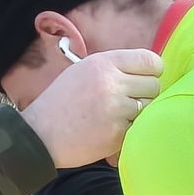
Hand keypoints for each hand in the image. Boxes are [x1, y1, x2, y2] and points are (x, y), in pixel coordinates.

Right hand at [20, 48, 161, 168]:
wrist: (39, 134)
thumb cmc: (60, 102)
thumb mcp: (82, 71)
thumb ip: (113, 67)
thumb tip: (144, 71)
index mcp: (104, 63)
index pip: (150, 61)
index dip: (152, 71)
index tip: (145, 79)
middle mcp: (112, 83)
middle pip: (154, 85)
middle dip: (144, 94)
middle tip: (126, 102)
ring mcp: (116, 110)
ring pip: (148, 108)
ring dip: (137, 114)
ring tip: (115, 117)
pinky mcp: (117, 134)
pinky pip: (137, 129)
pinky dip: (128, 131)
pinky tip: (109, 130)